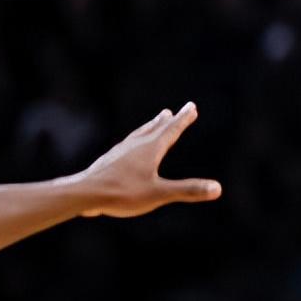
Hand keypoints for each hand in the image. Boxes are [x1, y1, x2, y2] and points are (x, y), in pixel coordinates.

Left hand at [76, 102, 221, 217]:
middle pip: (155, 128)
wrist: (83, 194)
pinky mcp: (109, 160)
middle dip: (168, 121)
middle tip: (174, 111)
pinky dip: (135, 140)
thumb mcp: (158, 194)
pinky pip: (126, 145)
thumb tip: (218, 188)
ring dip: (150, 127)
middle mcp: (136, 145)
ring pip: (139, 134)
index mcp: (151, 149)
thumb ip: (187, 190)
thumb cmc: (121, 193)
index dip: (183, 119)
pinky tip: (129, 148)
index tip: (192, 106)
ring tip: (156, 122)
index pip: (172, 130)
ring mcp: (120, 151)